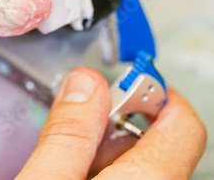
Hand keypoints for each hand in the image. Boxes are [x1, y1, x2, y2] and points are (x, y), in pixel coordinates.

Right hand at [15, 67, 205, 178]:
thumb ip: (67, 134)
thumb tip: (85, 83)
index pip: (184, 127)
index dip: (158, 93)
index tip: (129, 80)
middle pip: (162, 145)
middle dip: (118, 123)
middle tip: (81, 120)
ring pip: (144, 165)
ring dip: (109, 150)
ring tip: (68, 158)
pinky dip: (105, 170)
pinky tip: (74, 175)